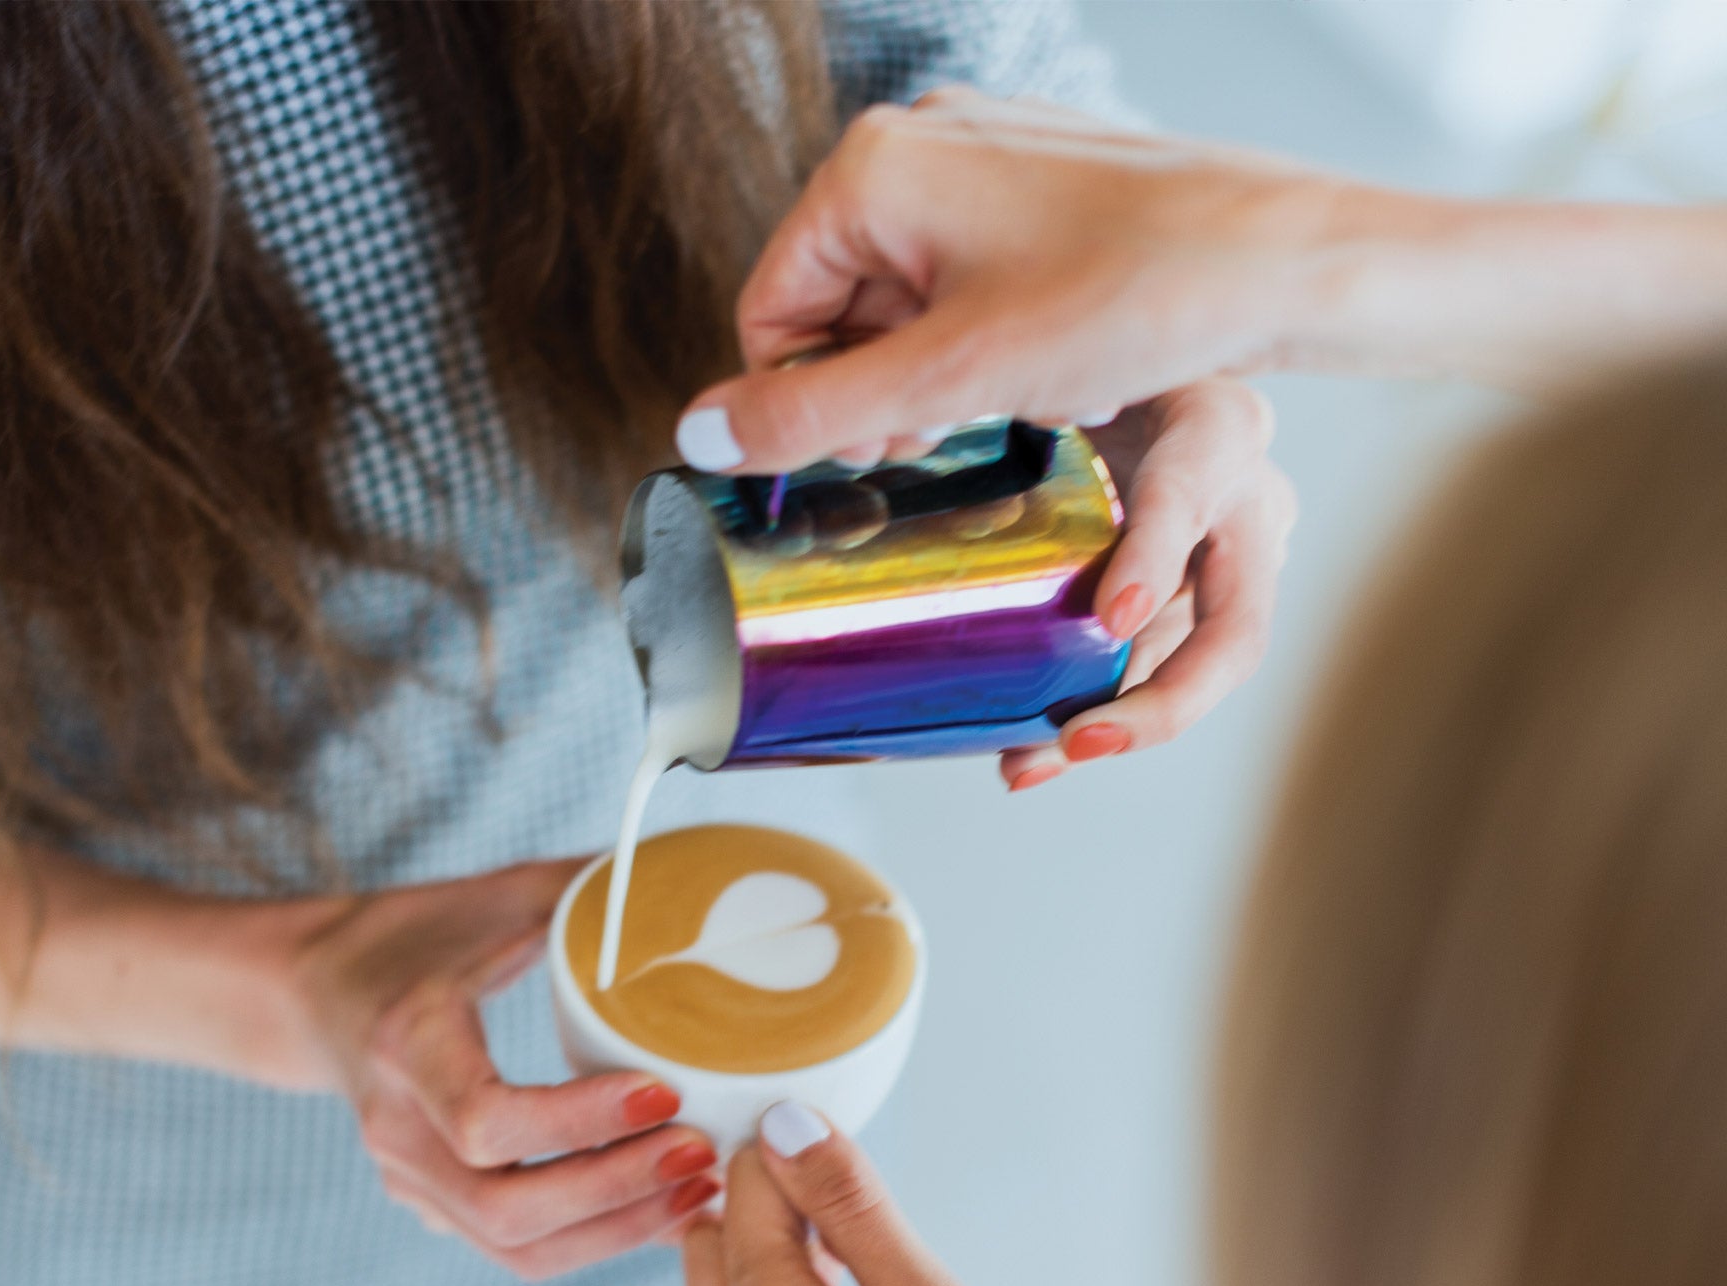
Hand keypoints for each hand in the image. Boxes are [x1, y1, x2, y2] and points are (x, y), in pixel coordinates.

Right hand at [292, 858, 719, 1277]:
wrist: (318, 990)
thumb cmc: (420, 933)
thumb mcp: (497, 897)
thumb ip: (589, 892)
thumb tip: (694, 886)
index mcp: (407, 1043)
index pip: (486, 1120)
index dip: (581, 1120)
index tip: (665, 1090)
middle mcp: (396, 1128)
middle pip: (507, 1210)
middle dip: (618, 1192)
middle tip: (704, 1152)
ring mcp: (408, 1180)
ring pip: (516, 1250)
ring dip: (618, 1231)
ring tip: (702, 1191)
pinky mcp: (432, 1206)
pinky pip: (518, 1249)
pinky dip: (597, 1239)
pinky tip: (665, 1210)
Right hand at [675, 88, 1346, 472]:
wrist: (1281, 261)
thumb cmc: (1129, 297)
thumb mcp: (949, 379)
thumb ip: (811, 411)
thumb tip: (698, 436)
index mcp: (872, 168)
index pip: (771, 312)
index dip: (808, 402)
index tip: (877, 451)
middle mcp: (921, 140)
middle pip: (836, 303)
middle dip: (881, 386)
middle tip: (950, 430)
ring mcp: (986, 155)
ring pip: (905, 295)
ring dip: (936, 369)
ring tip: (1008, 395)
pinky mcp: (1040, 182)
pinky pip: (967, 274)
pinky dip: (985, 334)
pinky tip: (1043, 360)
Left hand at [1003, 381, 1295, 790]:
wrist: (1126, 383)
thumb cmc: (1084, 366)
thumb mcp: (1057, 367)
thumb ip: (1014, 404)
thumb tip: (894, 447)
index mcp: (1212, 427)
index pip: (1191, 491)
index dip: (1155, 557)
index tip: (1113, 616)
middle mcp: (1247, 505)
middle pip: (1234, 632)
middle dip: (1163, 702)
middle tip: (1085, 737)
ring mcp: (1235, 570)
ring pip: (1192, 677)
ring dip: (1118, 727)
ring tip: (1037, 761)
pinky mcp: (1203, 610)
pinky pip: (1155, 678)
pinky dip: (1097, 718)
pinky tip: (1030, 757)